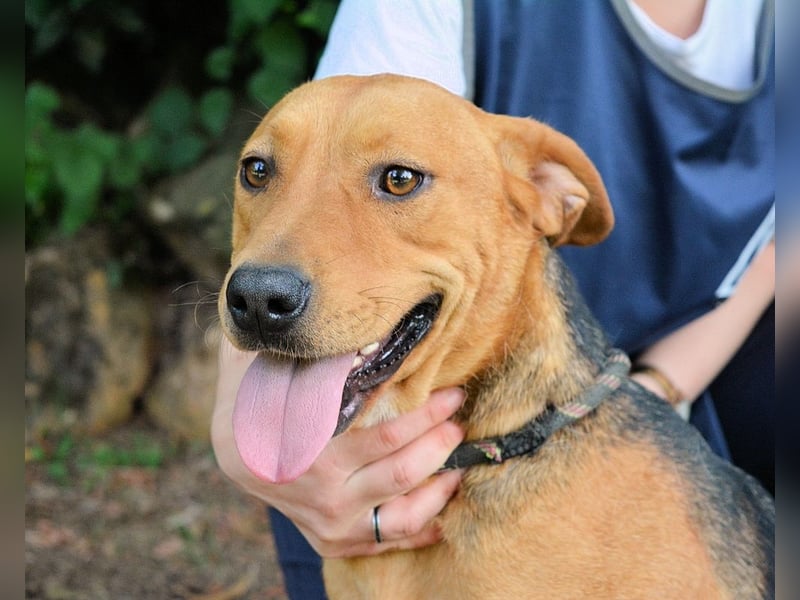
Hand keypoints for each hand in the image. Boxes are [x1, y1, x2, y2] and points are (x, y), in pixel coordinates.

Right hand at [211, 337, 464, 557]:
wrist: (235, 455)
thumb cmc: (259, 399)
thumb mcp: (267, 367)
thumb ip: (295, 345)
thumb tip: (326, 312)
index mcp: (312, 453)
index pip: (386, 435)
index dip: (427, 413)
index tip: (451, 392)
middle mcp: (323, 494)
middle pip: (403, 471)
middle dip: (441, 440)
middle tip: (458, 412)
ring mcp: (332, 523)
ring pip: (405, 513)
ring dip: (442, 484)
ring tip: (461, 456)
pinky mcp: (336, 541)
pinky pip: (390, 541)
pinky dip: (424, 527)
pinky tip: (445, 504)